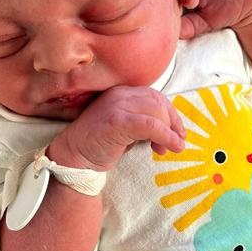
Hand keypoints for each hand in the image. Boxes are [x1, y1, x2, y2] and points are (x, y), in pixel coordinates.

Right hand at [50, 86, 184, 171]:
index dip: (171, 114)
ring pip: (156, 112)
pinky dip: (166, 136)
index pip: (155, 96)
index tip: (178, 133)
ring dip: (169, 132)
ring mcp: (117, 106)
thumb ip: (144, 123)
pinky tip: (171, 147)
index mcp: (121, 93)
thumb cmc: (100, 145)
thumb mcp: (125, 128)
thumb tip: (173, 130)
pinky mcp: (117, 121)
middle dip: (172, 123)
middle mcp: (120, 94)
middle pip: (158, 102)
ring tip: (166, 150)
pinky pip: (150, 125)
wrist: (73, 157)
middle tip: (174, 144)